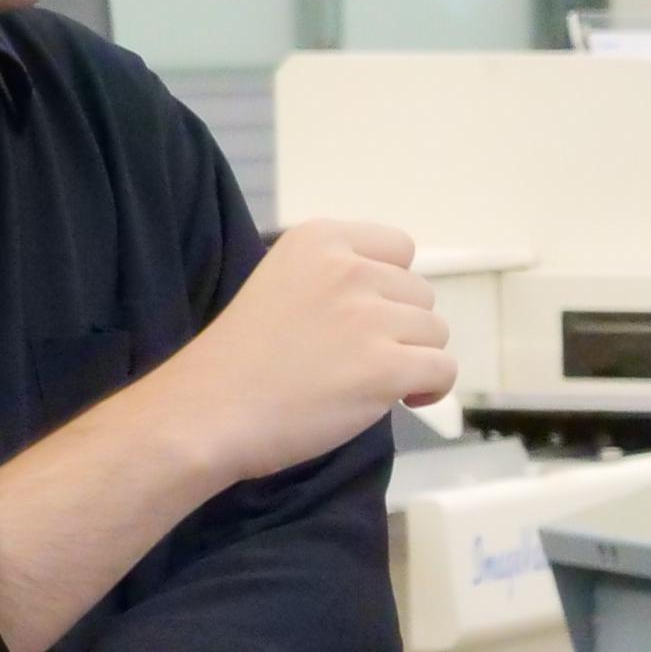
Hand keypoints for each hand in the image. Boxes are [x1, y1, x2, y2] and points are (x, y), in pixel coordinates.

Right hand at [154, 213, 455, 483]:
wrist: (208, 411)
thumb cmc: (241, 359)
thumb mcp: (283, 284)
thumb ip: (335, 280)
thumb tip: (394, 303)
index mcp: (320, 240)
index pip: (399, 248)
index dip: (390, 288)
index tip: (365, 318)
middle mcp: (348, 269)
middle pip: (421, 293)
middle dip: (401, 328)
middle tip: (358, 359)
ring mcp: (369, 317)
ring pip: (436, 333)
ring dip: (414, 359)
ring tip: (369, 381)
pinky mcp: (385, 366)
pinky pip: (442, 370)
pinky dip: (431, 388)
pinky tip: (402, 400)